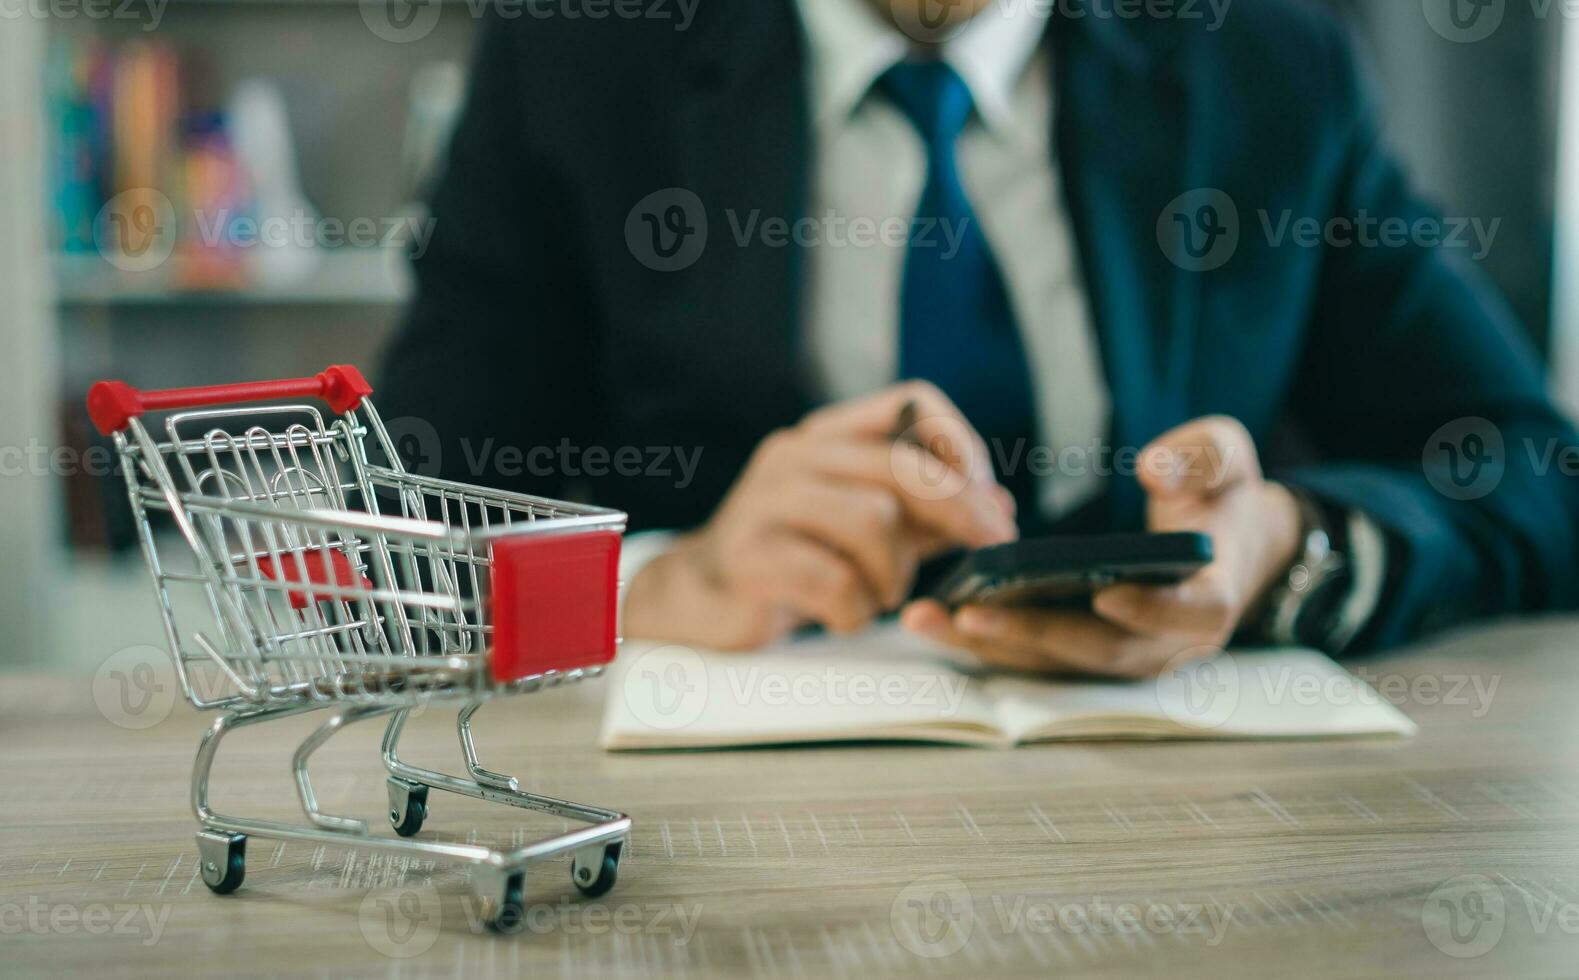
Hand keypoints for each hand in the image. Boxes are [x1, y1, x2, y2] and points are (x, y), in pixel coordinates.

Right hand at [624, 381, 1018, 648]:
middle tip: (990, 548)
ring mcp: (765, 501)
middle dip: (959, 511)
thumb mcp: (862, 525)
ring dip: (896, 573)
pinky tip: (845, 616)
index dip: (962, 446)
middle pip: (902, 466)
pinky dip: (856, 610)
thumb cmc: (794, 558)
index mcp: (827, 435)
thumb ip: (924, 514)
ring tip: (882, 595)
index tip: (987, 498)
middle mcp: (795, 455)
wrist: (700, 598)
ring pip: (873, 523)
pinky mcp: (748, 555)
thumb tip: (1000, 508)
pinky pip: (834, 580)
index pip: (913, 403)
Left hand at [901, 416, 1303, 676]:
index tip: (1106, 591)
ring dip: (990, 645)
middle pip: (1100, 650)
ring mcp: (1122, 657)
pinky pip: (1031, 655)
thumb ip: (1202, 458)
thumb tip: (1155, 469)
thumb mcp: (1225, 460)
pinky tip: (929, 616)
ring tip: (925, 617)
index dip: (1150, 609)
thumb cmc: (1219, 497)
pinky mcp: (1084, 654)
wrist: (1220, 542)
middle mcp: (1166, 644)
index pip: (1188, 614)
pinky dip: (982, 641)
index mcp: (1212, 599)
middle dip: (1035, 634)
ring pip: (1055, 663)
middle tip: (971, 613)